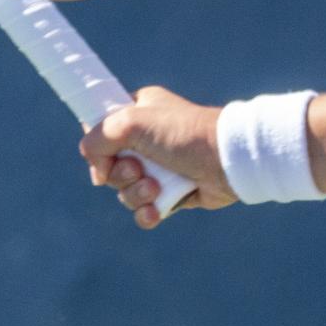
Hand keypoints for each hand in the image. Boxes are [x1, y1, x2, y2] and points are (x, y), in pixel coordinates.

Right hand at [79, 85, 234, 228]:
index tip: (102, 157)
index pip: (102, 129)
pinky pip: (146, 209)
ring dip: (136, 195)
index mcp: (138, 112)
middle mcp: (147, 139)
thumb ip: (98, 137)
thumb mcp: (131, 122)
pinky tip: (158, 210)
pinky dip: (148, 213)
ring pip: (126, 191)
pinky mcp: (173, 192)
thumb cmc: (184, 134)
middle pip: (110, 166)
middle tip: (138, 170)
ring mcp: (160, 167)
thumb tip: (96, 169)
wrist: (228, 161)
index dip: (97, 148)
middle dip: (120, 176)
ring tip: (155, 189)